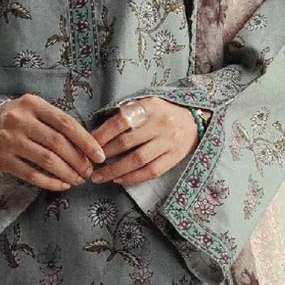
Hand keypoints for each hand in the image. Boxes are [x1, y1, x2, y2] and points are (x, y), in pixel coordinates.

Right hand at [0, 94, 106, 191]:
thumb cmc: (22, 118)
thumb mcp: (38, 110)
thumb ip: (59, 123)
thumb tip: (89, 147)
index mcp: (33, 104)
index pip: (66, 123)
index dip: (86, 141)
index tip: (99, 156)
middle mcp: (19, 120)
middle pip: (57, 143)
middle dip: (78, 160)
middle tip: (89, 171)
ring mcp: (9, 140)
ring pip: (46, 160)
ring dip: (67, 173)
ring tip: (78, 179)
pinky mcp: (3, 159)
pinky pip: (31, 175)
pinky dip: (50, 182)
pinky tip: (62, 185)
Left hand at [86, 96, 207, 185]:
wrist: (196, 119)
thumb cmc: (163, 112)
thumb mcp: (146, 105)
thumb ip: (126, 114)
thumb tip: (96, 133)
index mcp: (150, 107)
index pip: (120, 121)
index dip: (102, 134)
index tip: (88, 145)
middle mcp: (160, 124)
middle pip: (127, 142)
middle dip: (104, 154)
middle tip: (88, 163)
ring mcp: (169, 142)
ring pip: (138, 160)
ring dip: (115, 170)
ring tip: (99, 176)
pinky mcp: (175, 157)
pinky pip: (151, 171)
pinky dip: (133, 177)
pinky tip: (119, 179)